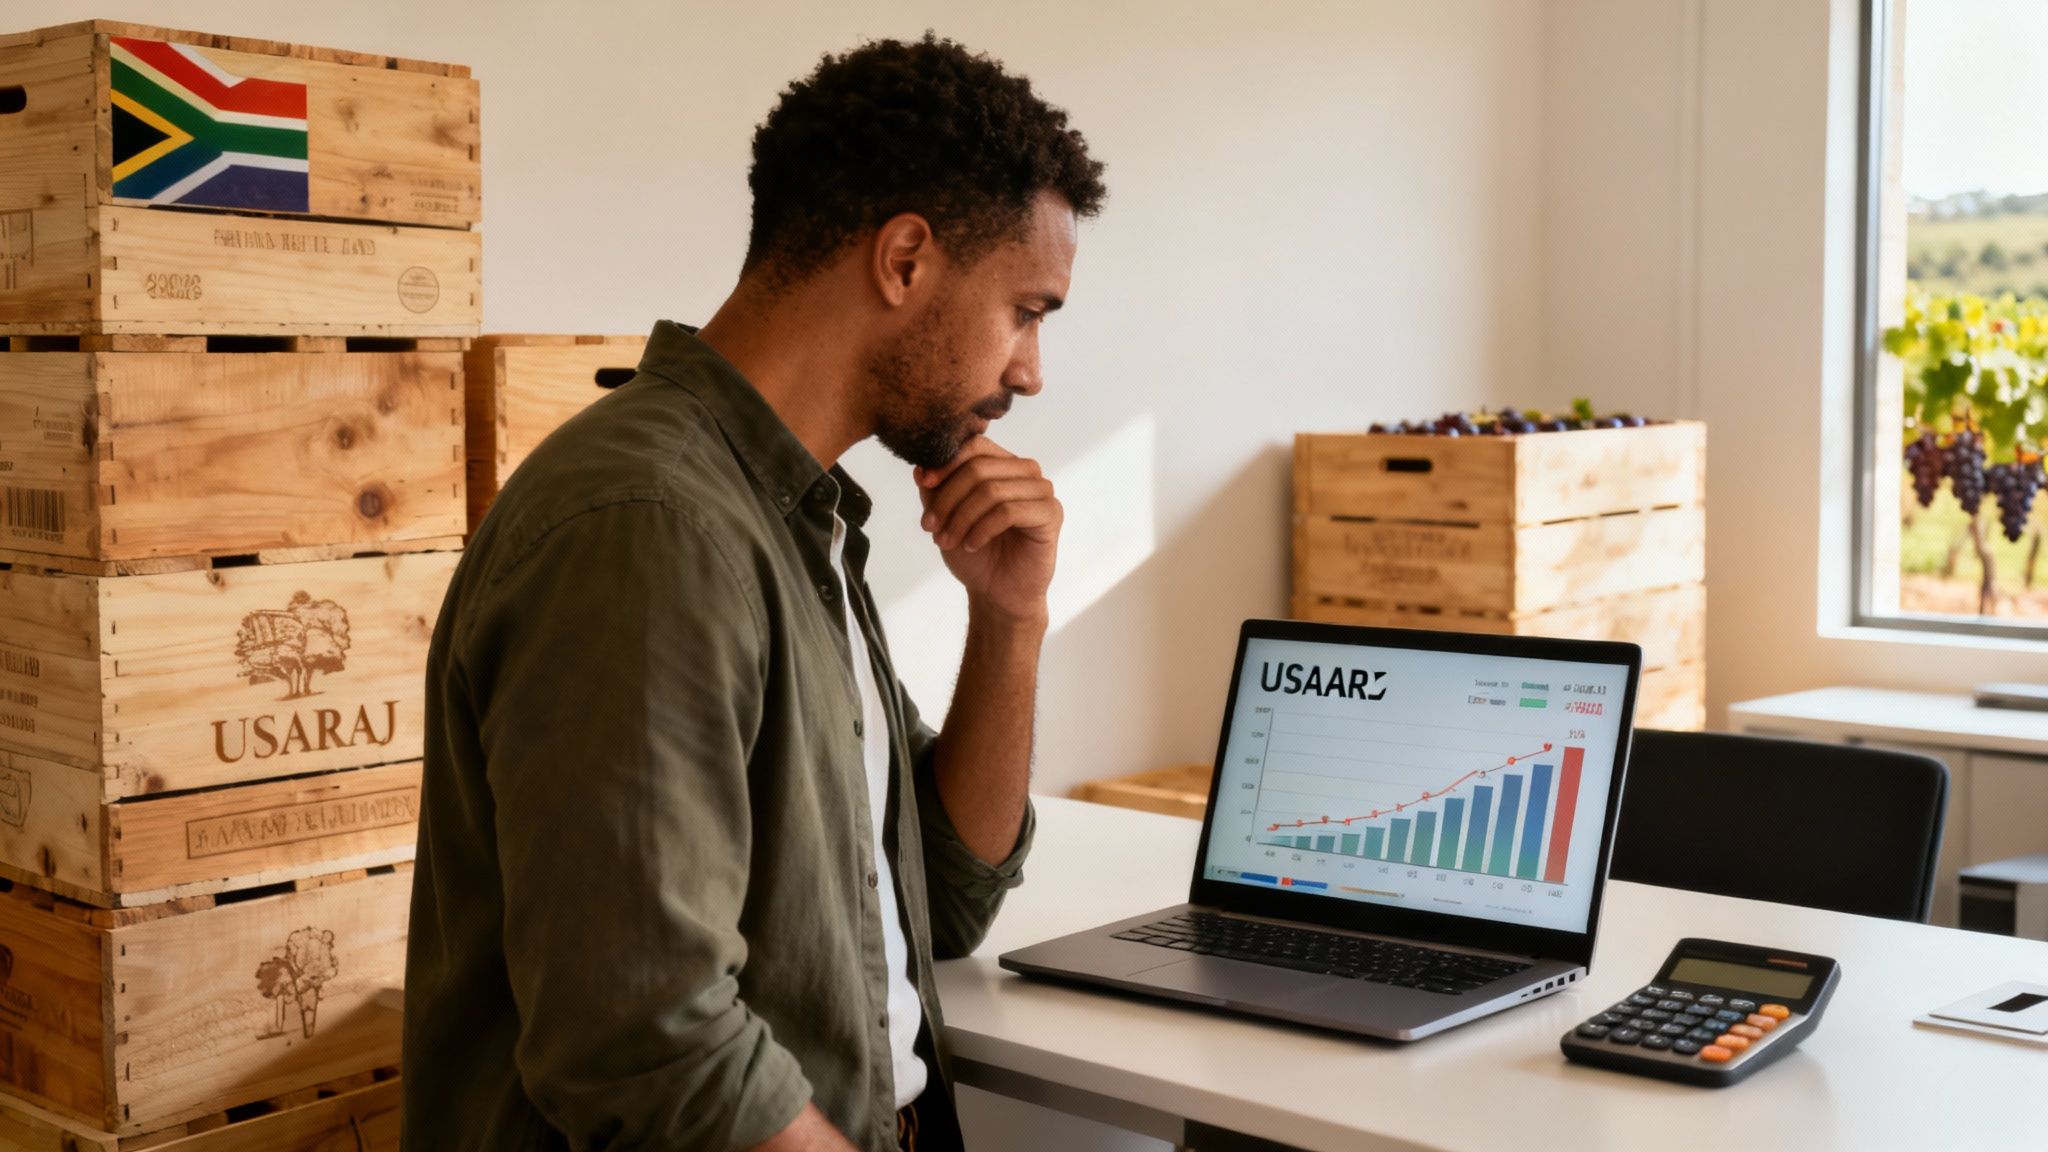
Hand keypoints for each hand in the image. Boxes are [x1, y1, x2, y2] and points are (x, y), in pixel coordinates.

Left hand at [915, 437, 1060, 624]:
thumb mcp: (945, 516)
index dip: (947, 462)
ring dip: (962, 518)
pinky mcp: (1051, 513)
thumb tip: (920, 466)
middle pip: (980, 468)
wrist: (996, 593)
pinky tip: (972, 544)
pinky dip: (982, 529)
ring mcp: (1041, 491)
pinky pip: (1009, 512)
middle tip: (931, 527)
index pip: (975, 445)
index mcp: (1003, 464)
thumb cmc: (974, 553)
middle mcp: (1025, 471)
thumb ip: (935, 490)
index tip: (924, 484)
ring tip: (947, 541)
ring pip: (992, 491)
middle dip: (949, 499)